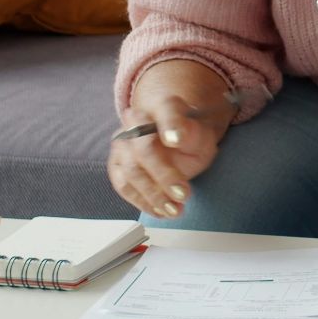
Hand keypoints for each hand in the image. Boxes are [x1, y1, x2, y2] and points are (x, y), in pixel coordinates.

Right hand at [107, 60, 235, 219]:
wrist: (173, 140)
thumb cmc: (188, 137)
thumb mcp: (202, 135)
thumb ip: (193, 134)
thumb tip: (176, 138)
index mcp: (164, 107)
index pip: (167, 111)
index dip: (171, 125)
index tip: (176, 140)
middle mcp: (136, 121)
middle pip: (144, 149)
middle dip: (164, 176)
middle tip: (184, 195)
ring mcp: (122, 143)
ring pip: (131, 171)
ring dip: (153, 195)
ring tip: (175, 210)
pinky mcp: (115, 164)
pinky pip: (123, 185)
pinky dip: (142, 202)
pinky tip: (160, 211)